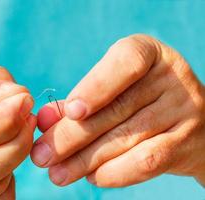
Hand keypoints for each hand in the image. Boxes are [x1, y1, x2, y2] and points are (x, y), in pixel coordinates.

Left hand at [31, 34, 204, 186]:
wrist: (189, 122)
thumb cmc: (138, 100)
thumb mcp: (112, 89)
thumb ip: (78, 102)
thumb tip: (43, 119)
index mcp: (148, 53)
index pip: (125, 63)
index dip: (96, 87)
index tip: (70, 112)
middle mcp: (170, 77)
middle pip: (116, 109)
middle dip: (71, 136)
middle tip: (41, 156)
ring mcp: (184, 110)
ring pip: (126, 139)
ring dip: (85, 161)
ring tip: (57, 173)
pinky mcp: (186, 144)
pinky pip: (146, 162)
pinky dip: (114, 173)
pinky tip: (91, 177)